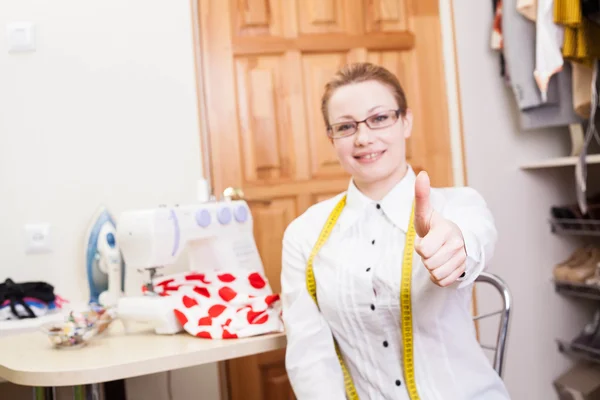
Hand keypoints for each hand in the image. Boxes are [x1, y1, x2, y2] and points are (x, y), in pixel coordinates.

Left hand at [414, 171, 466, 286]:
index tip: (426, 238)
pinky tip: (441, 265)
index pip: (423, 250)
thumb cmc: (433, 226)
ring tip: (436, 255)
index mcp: (446, 230)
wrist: (451, 239)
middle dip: (425, 258)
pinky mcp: (462, 271)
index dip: (420, 247)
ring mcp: (462, 258)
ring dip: (431, 267)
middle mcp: (457, 245)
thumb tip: (422, 174)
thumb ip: (421, 195)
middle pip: (429, 263)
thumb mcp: (424, 212)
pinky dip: (438, 277)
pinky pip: (442, 281)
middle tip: (431, 248)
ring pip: (436, 274)